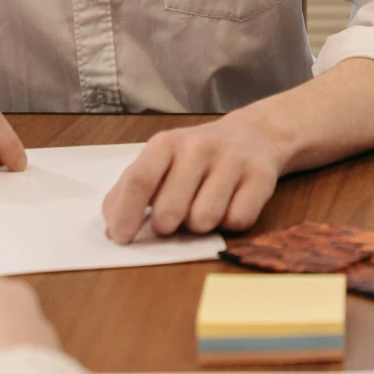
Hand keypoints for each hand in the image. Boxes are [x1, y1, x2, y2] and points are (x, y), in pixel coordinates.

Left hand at [101, 110, 291, 243]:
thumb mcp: (158, 163)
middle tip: (174, 219)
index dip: (127, 215)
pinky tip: (231, 205)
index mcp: (166, 144)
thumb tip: (112, 226)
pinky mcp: (261, 176)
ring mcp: (231, 160)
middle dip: (167, 227)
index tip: (121, 238)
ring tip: (204, 208)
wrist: (254, 135)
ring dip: (200, 226)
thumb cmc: (195, 158)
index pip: (139, 180)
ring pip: (204, 220)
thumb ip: (129, 190)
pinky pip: (238, 221)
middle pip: (170, 210)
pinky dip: (230, 223)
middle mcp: (198, 147)